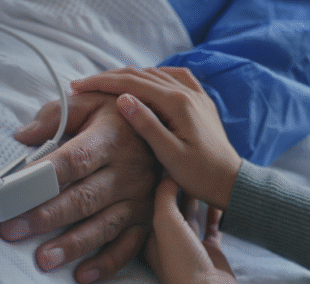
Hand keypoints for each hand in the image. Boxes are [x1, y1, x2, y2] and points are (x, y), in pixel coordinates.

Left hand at [1, 93, 158, 283]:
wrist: (169, 124)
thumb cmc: (118, 114)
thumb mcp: (91, 100)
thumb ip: (55, 115)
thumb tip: (22, 136)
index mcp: (110, 139)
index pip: (73, 160)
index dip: (42, 177)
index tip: (12, 190)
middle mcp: (127, 172)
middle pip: (83, 198)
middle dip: (45, 216)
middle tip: (12, 230)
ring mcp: (140, 198)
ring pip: (103, 225)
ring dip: (72, 245)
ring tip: (43, 260)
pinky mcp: (148, 218)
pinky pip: (129, 246)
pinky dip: (107, 263)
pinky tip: (82, 276)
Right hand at [70, 67, 240, 208]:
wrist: (231, 183)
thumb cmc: (200, 175)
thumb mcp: (168, 154)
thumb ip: (146, 124)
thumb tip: (123, 98)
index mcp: (178, 104)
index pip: (132, 84)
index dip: (102, 83)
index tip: (77, 86)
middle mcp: (188, 93)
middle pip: (141, 75)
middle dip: (109, 77)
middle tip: (82, 85)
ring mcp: (196, 96)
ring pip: (155, 74)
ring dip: (128, 76)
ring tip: (104, 84)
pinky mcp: (200, 102)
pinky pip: (174, 78)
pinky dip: (153, 76)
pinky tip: (145, 81)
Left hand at [145, 175, 241, 283]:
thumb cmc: (181, 260)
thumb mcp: (165, 222)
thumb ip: (163, 196)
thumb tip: (166, 174)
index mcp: (150, 236)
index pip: (149, 205)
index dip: (155, 186)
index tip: (162, 164)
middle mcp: (167, 241)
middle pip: (170, 208)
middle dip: (176, 188)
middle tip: (185, 166)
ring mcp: (189, 247)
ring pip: (191, 215)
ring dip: (195, 198)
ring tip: (201, 177)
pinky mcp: (210, 251)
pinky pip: (212, 227)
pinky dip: (214, 213)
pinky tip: (217, 199)